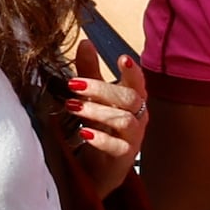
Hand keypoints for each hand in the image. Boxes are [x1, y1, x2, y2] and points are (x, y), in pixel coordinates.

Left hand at [62, 64, 146, 196]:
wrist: (99, 167)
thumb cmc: (99, 126)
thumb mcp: (93, 96)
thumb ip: (90, 70)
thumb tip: (85, 41)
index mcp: (132, 99)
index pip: (138, 82)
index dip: (133, 71)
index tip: (122, 58)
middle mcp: (138, 116)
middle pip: (130, 98)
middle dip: (102, 89)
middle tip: (74, 84)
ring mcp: (133, 137)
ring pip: (125, 120)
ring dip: (98, 112)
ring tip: (72, 107)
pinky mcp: (125, 157)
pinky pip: (119, 147)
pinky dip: (101, 139)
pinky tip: (84, 133)